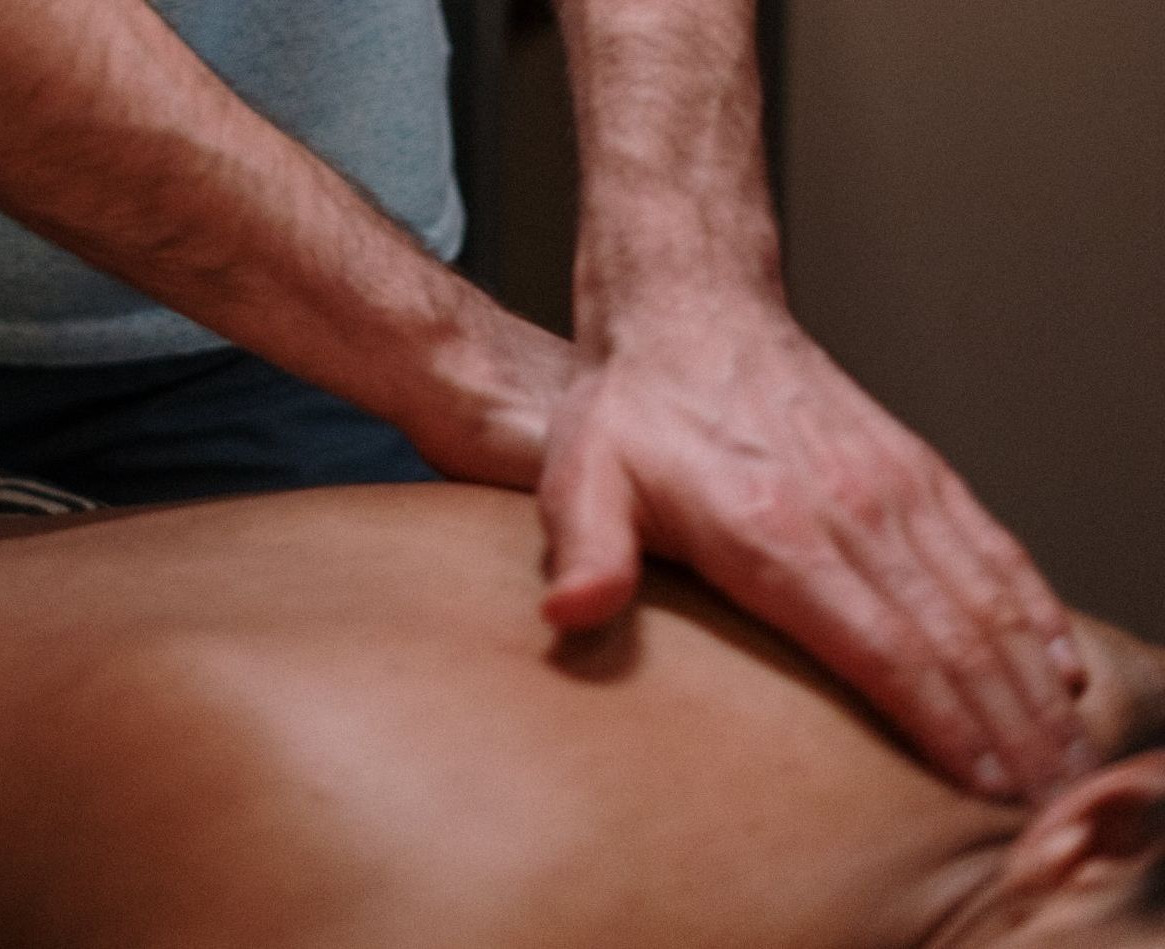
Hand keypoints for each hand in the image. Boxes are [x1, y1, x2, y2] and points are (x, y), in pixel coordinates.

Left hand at [531, 297, 1094, 800]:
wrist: (688, 311)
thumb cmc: (630, 409)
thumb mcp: (581, 477)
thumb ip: (585, 550)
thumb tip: (568, 615)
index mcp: (774, 531)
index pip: (880, 647)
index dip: (937, 723)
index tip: (979, 786)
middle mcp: (852, 510)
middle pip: (952, 638)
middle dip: (1006, 726)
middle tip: (1045, 803)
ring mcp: (892, 486)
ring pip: (985, 599)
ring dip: (1032, 682)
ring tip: (1064, 756)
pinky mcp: (913, 468)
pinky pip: (990, 547)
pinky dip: (1032, 609)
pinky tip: (1057, 662)